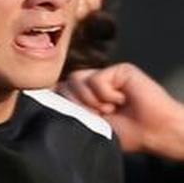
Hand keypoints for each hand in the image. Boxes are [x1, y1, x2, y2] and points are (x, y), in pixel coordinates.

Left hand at [59, 62, 183, 160]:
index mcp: (85, 95)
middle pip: (65, 85)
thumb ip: (71, 107)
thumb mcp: (91, 122)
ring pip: (76, 79)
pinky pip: (96, 79)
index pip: (60, 89)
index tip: (74, 114)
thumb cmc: (127, 132)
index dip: (62, 101)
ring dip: (92, 100)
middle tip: (100, 115)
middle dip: (79, 105)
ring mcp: (106, 74)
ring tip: (111, 109)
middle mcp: (94, 82)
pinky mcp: (119, 70)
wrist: (155, 132)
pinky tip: (122, 100)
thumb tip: (48, 95)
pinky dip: (107, 95)